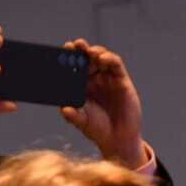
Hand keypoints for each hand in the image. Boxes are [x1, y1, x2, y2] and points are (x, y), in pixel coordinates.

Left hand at [58, 39, 145, 168]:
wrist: (118, 139)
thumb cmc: (98, 129)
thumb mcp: (82, 122)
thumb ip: (73, 116)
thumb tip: (64, 109)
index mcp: (82, 85)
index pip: (74, 66)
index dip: (69, 57)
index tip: (63, 50)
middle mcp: (94, 79)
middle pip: (87, 58)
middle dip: (80, 50)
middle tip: (74, 45)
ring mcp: (108, 78)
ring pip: (101, 57)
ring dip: (94, 51)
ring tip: (88, 51)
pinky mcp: (122, 80)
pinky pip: (116, 64)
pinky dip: (109, 58)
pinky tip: (102, 58)